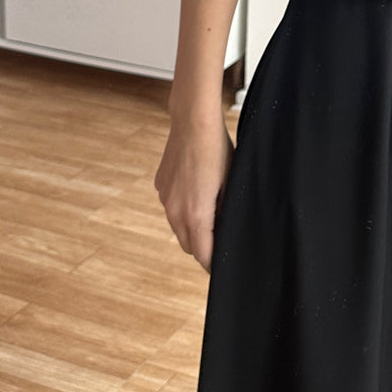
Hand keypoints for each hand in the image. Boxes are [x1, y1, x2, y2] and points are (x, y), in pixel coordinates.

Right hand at [154, 111, 233, 273]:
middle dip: (203, 248)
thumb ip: (226, 214)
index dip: (213, 265)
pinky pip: (172, 209)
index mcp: (196, 215)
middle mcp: (175, 212)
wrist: (194, 123)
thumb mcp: (231, 185)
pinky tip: (196, 193)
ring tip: (210, 217)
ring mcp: (165, 199)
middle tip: (220, 242)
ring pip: (178, 228)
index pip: (203, 256)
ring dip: (192, 230)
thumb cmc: (218, 151)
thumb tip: (226, 232)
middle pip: (189, 246)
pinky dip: (182, 211)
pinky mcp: (161, 187)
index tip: (222, 268)